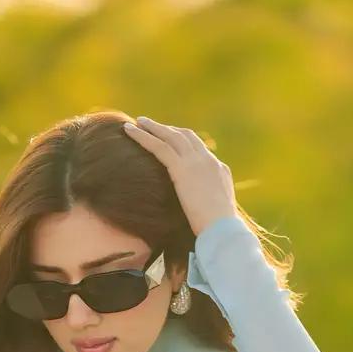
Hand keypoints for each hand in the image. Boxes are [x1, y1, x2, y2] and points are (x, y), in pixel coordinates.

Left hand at [122, 116, 239, 237]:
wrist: (222, 228)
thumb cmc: (219, 229)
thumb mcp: (216, 212)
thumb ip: (207, 202)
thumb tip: (199, 209)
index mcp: (218, 169)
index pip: (199, 148)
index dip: (183, 141)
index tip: (170, 139)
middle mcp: (207, 160)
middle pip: (185, 136)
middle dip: (168, 129)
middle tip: (151, 124)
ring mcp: (195, 162)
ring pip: (170, 137)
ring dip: (153, 127)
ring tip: (138, 122)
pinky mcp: (181, 169)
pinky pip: (159, 147)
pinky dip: (143, 137)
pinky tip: (130, 131)